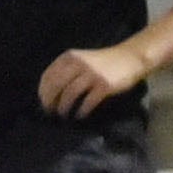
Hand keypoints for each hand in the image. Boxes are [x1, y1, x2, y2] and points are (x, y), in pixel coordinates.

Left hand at [33, 40, 150, 116]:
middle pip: (56, 85)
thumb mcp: (82, 59)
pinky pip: (88, 101)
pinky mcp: (104, 85)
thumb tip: (52, 91)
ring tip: (63, 115)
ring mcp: (92, 74)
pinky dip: (82, 110)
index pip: (48, 75)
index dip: (43, 91)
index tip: (43, 102)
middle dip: (50, 101)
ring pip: (70, 93)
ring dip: (64, 107)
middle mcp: (78, 63)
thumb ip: (68, 69)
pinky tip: (80, 115)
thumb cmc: (104, 62)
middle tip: (50, 112)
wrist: (129, 58)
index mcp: (70, 57)